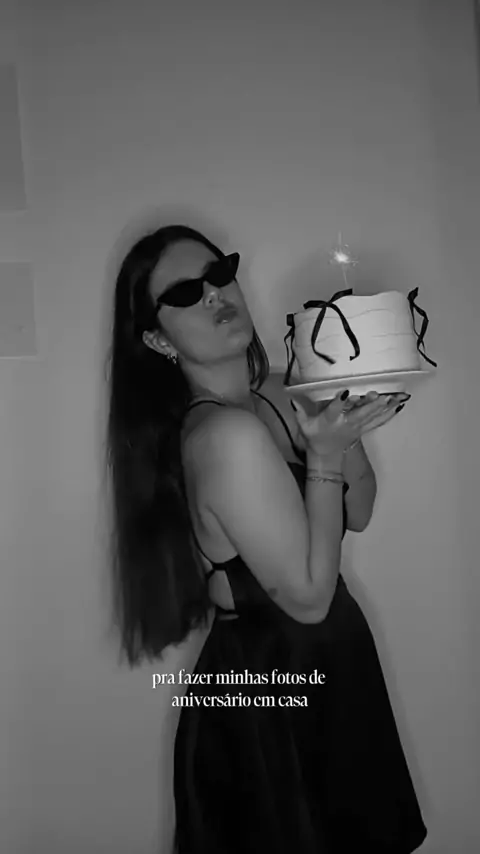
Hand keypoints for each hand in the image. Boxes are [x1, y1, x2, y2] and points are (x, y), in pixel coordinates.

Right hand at [290, 389, 407, 456]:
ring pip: (372, 417)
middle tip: (379, 394)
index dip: (340, 402)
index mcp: (331, 420)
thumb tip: (291, 399)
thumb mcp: (304, 426)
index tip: (345, 392)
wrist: (327, 454)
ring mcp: (358, 427)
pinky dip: (389, 414)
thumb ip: (299, 413)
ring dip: (384, 407)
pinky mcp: (365, 429)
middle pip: (360, 414)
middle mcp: (347, 423)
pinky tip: (398, 405)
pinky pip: (379, 422)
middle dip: (370, 404)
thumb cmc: (316, 436)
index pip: (335, 410)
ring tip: (395, 397)